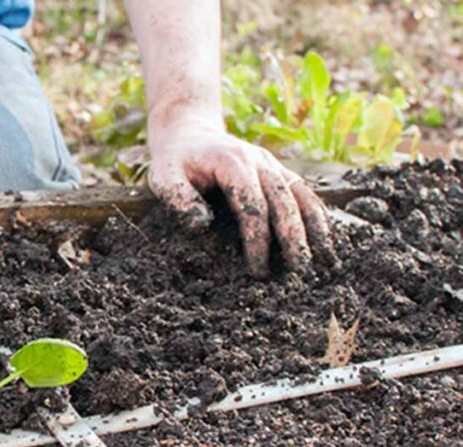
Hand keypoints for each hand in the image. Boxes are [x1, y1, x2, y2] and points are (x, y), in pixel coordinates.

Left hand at [146, 110, 334, 276]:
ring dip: (314, 226)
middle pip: (283, 201)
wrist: (189, 133)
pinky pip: (303, 192)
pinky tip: (326, 237)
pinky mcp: (278, 171)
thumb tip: (202, 226)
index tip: (258, 269)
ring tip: (326, 258)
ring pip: (301, 195)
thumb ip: (179, 199)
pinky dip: (317, 214)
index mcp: (232, 163)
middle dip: (293, 237)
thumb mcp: (164, 178)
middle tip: (300, 269)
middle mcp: (259, 161)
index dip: (258, 238)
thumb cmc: (175, 161)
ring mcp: (272, 164)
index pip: (252, 205)